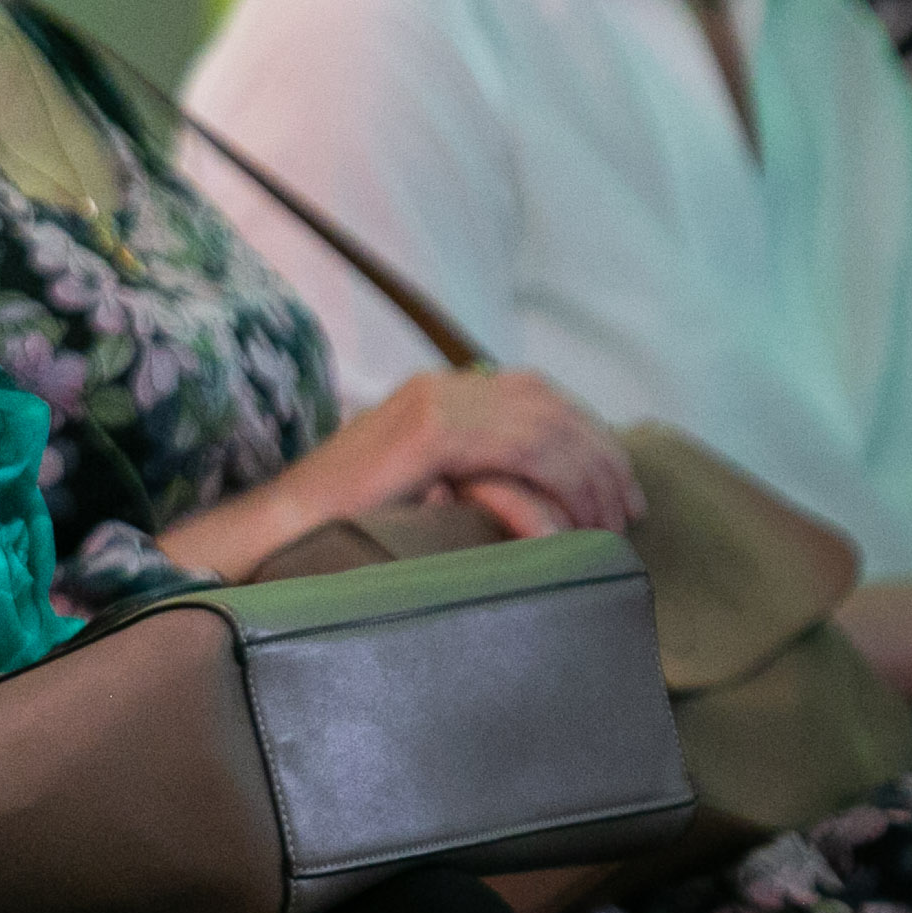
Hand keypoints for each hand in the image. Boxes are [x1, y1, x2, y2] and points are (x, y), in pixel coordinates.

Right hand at [319, 370, 638, 540]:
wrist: (282, 528)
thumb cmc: (345, 525)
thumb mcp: (424, 488)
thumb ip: (473, 474)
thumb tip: (542, 497)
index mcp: (440, 391)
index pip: (538, 395)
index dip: (589, 437)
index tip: (621, 489)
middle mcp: (442, 384)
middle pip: (551, 404)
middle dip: (601, 456)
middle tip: (630, 510)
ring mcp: (434, 400)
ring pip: (545, 424)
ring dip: (589, 475)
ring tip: (607, 524)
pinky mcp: (430, 430)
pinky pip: (521, 448)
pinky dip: (559, 483)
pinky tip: (574, 521)